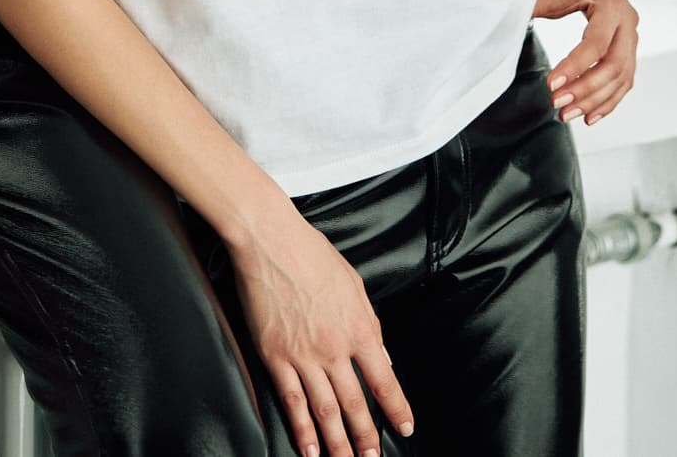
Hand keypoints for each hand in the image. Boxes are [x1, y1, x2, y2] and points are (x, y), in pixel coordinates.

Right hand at [230, 208, 413, 456]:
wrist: (271, 241)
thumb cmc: (312, 255)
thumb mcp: (355, 285)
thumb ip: (370, 323)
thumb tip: (382, 357)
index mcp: (359, 328)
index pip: (384, 379)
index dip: (396, 407)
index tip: (405, 427)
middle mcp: (334, 348)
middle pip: (354, 404)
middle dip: (366, 436)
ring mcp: (303, 355)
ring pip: (324, 410)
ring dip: (337, 442)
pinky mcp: (275, 356)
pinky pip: (291, 400)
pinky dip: (301, 428)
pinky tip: (309, 447)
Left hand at [536, 0, 638, 126]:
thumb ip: (527, 11)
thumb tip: (500, 36)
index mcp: (610, 2)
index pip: (596, 44)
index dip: (574, 68)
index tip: (551, 85)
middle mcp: (628, 19)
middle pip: (615, 65)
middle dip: (586, 90)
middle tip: (557, 106)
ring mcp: (630, 34)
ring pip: (622, 77)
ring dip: (596, 100)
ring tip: (567, 115)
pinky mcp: (626, 45)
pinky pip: (623, 78)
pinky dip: (608, 99)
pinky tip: (589, 115)